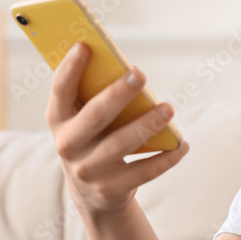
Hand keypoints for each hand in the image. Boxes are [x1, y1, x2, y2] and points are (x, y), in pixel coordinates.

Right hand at [45, 42, 189, 215]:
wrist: (92, 194)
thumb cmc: (94, 139)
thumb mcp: (84, 120)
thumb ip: (95, 96)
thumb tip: (127, 69)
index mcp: (58, 120)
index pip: (60, 91)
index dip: (69, 68)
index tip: (85, 45)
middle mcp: (68, 146)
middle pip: (94, 117)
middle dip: (117, 95)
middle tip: (140, 74)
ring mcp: (88, 170)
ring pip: (120, 145)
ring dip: (147, 125)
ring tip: (168, 108)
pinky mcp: (111, 190)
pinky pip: (143, 172)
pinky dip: (166, 158)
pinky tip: (182, 145)